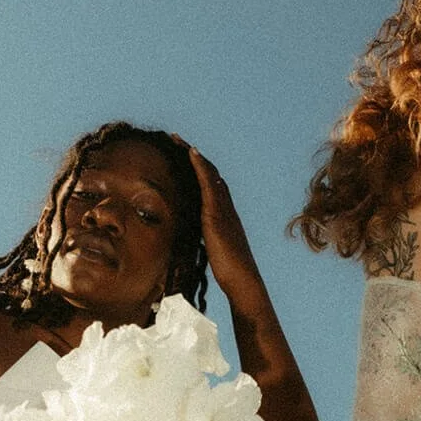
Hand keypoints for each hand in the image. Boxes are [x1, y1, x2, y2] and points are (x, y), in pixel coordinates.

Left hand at [182, 144, 264, 303]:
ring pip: (210, 174)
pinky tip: (192, 154)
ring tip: (180, 141)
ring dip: (195, 156)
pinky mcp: (217, 215)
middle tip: (177, 141)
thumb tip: (197, 236)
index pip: (212, 184)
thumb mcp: (215, 249)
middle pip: (211, 174)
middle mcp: (227, 206)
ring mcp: (223, 209)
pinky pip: (209, 184)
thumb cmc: (230, 270)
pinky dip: (201, 167)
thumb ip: (207, 238)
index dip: (199, 169)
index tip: (185, 155)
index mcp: (225, 214)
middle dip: (194, 156)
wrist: (243, 280)